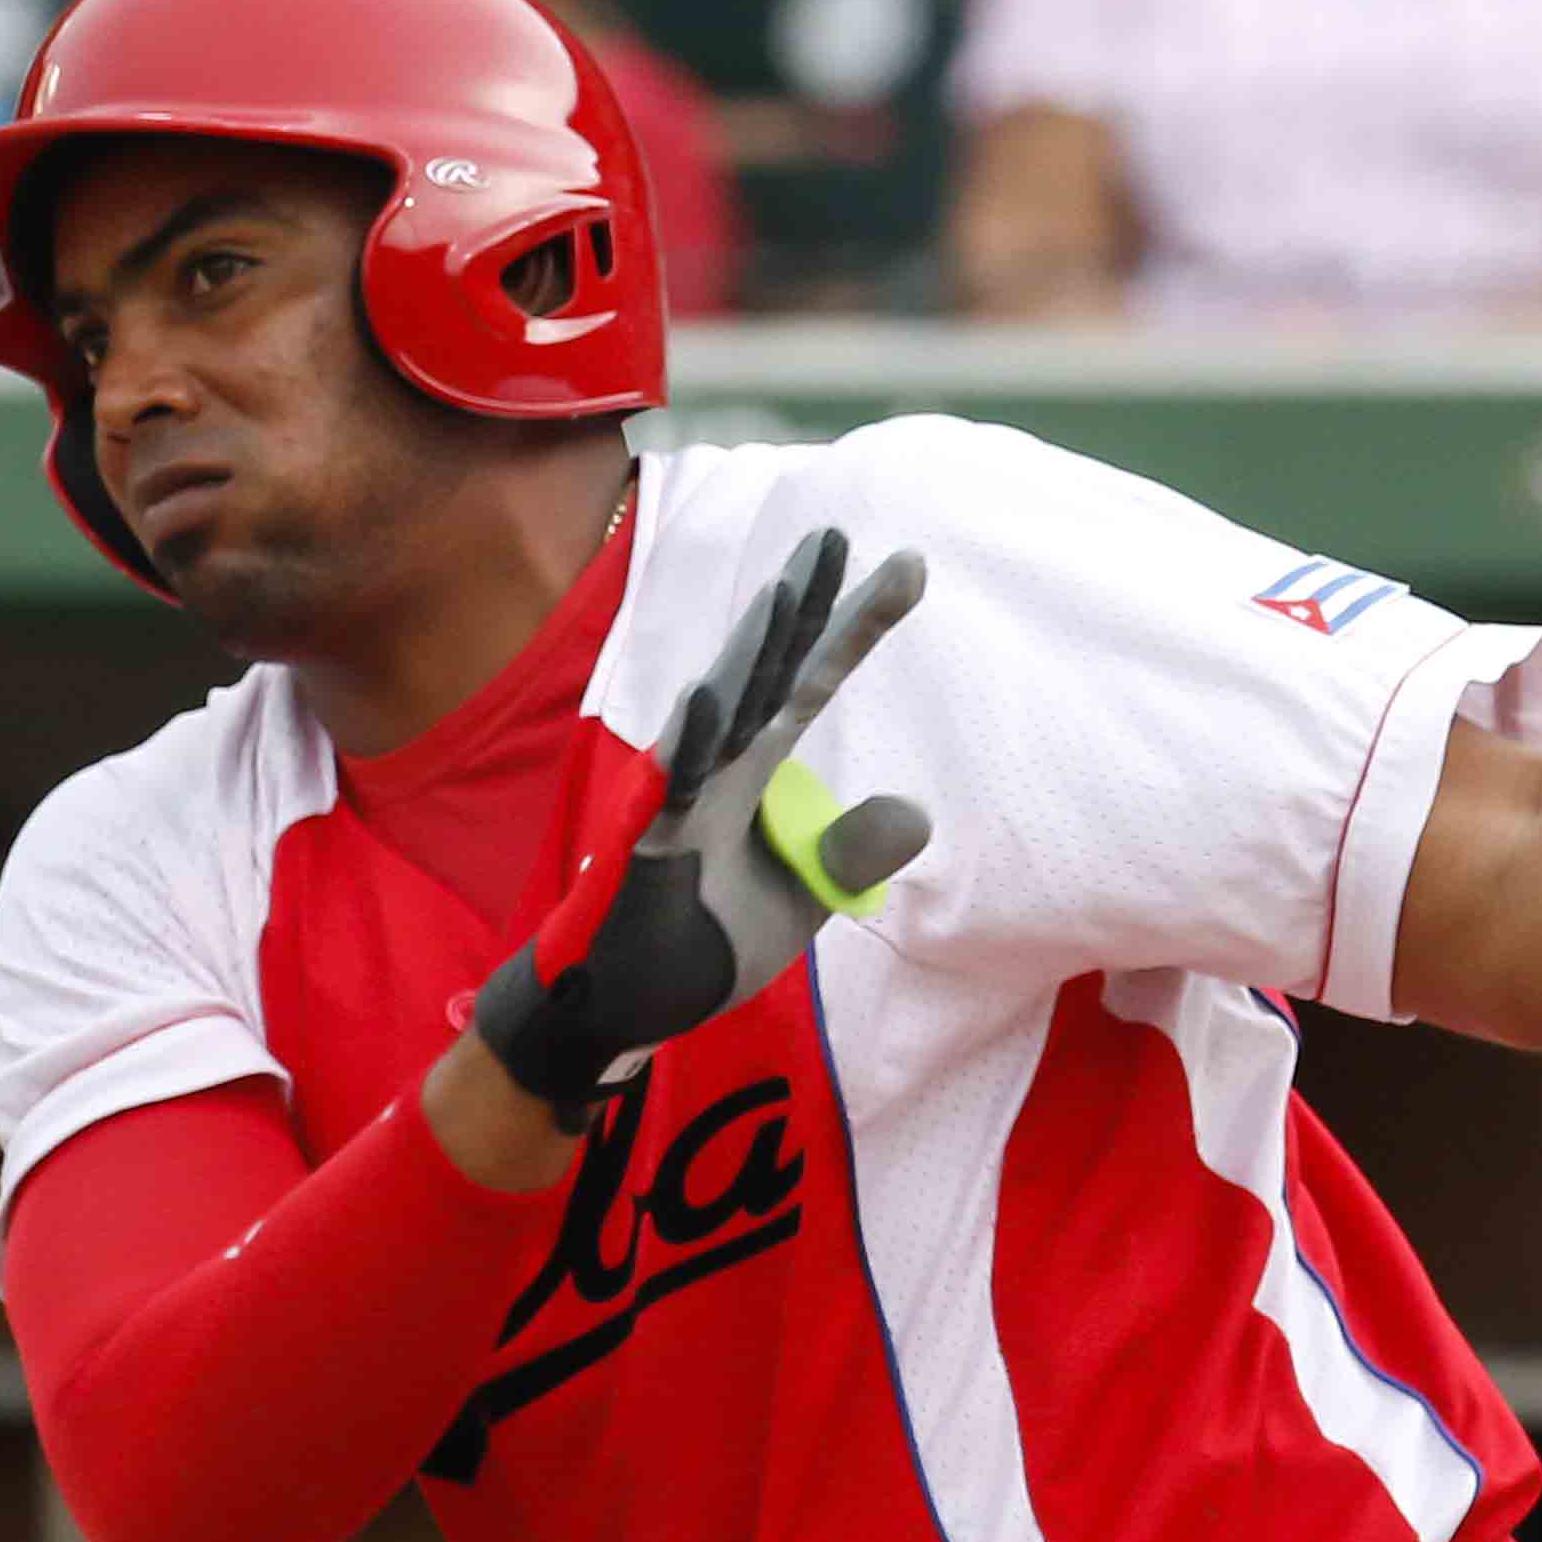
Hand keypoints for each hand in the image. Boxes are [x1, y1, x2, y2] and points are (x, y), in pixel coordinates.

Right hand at [466, 525, 931, 1129]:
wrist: (624, 1007)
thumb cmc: (702, 945)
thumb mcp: (802, 898)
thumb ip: (851, 852)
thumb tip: (917, 811)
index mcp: (753, 770)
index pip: (812, 683)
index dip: (856, 627)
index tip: (908, 566)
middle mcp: (716, 767)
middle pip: (767, 670)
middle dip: (801, 603)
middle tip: (837, 533)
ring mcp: (677, 799)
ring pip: (720, 709)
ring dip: (754, 649)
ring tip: (791, 589)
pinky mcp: (646, 845)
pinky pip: (669, 788)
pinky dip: (691, 742)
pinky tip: (713, 695)